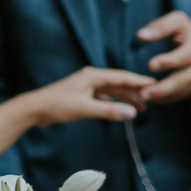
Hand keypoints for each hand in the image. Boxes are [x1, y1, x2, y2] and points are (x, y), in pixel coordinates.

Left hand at [24, 66, 154, 124]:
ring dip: (127, 98)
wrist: (35, 109)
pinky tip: (122, 108)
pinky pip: (104, 97)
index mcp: (93, 76)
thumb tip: (132, 113)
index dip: (139, 82)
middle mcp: (91, 78)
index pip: (121, 77)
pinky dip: (115, 103)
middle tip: (154, 97)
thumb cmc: (57, 106)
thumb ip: (108, 111)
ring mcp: (87, 86)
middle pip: (119, 83)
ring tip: (143, 106)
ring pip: (112, 91)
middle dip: (136, 90)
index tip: (155, 84)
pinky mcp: (82, 95)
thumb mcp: (84, 109)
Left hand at [136, 11, 190, 103]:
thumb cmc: (187, 32)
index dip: (169, 61)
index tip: (151, 65)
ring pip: (183, 91)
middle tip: (144, 92)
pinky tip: (152, 99)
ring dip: (163, 96)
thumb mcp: (178, 22)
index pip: (184, 55)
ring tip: (143, 96)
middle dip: (164, 87)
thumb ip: (160, 27)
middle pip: (184, 78)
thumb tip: (141, 36)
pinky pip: (182, 96)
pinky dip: (167, 99)